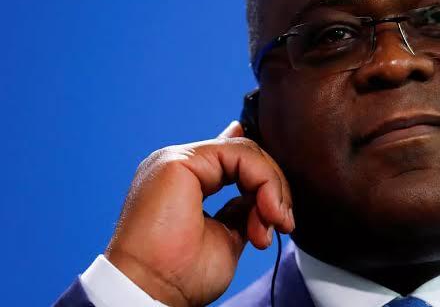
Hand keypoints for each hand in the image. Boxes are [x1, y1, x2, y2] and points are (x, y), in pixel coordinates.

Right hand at [104, 121, 294, 306]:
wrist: (151, 292)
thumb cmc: (180, 276)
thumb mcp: (229, 235)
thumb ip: (243, 208)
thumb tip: (263, 190)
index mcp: (185, 180)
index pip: (234, 159)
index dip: (265, 176)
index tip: (281, 217)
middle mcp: (179, 164)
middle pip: (244, 155)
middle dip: (274, 188)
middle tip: (282, 224)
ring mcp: (176, 159)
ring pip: (245, 152)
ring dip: (272, 187)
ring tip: (275, 223)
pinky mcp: (179, 161)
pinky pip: (238, 153)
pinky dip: (263, 180)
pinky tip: (267, 211)